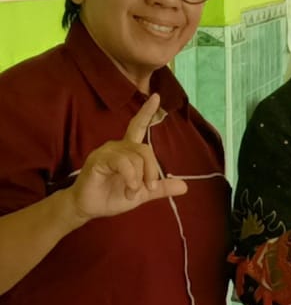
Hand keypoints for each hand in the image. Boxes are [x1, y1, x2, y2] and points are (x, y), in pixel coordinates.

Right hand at [68, 94, 188, 220]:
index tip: (157, 96)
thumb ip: (161, 187)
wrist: (90, 207)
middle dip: (152, 171)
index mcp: (128, 150)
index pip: (138, 126)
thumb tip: (185, 186)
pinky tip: (129, 188)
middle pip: (145, 150)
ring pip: (136, 157)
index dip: (146, 112)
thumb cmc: (113, 195)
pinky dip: (131, 177)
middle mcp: (117, 146)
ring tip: (132, 191)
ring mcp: (107, 152)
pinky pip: (123, 162)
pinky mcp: (98, 160)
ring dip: (139, 179)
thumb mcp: (142, 193)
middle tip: (148, 188)